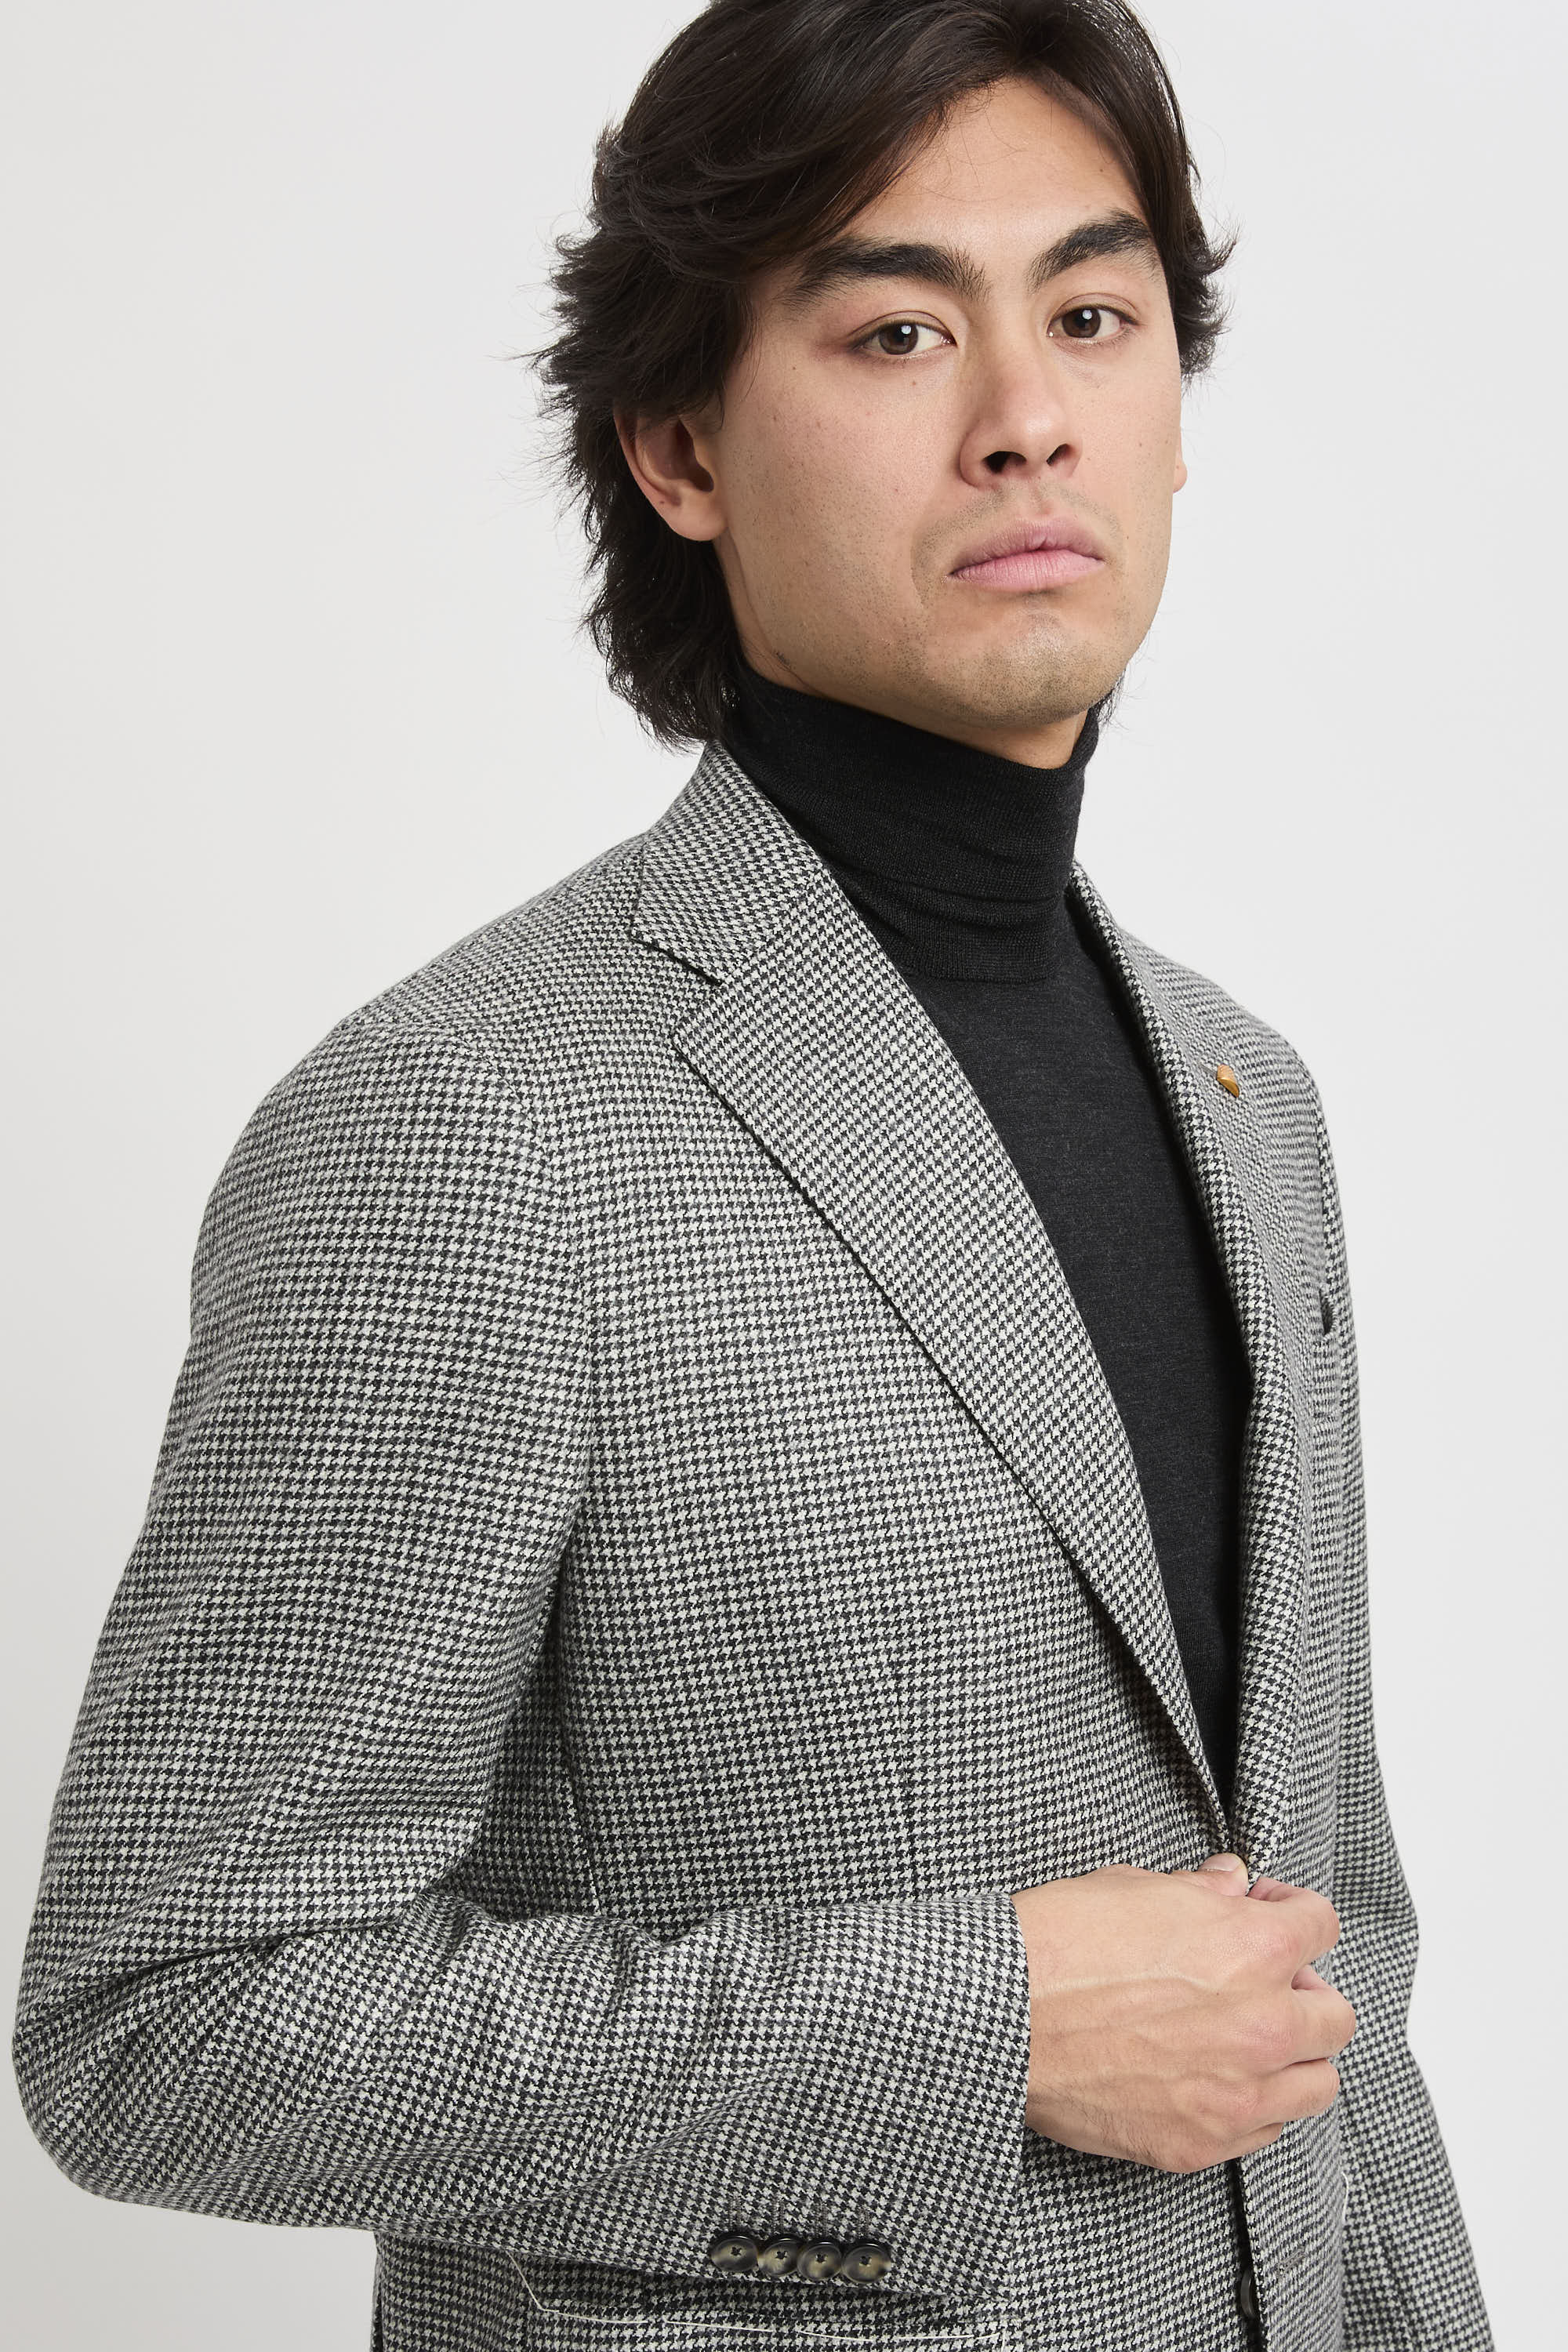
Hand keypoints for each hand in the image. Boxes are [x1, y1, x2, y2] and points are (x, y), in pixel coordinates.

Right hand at [1008, 1854, 1354, 2171]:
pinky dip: (1255, 2105)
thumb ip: (1201, 1892)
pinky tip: (1216, 2078)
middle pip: (1335, 2015)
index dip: (1291, 1911)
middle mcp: (1260, 2024)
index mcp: (1252, 1948)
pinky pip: (1266, 2131)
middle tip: (1263, 1981)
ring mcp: (1235, 2093)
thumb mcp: (1134, 1887)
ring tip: (1249, 2038)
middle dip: (1303, 1990)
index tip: (1265, 1913)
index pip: (1321, 1925)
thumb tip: (1229, 1884)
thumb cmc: (1060, 1944)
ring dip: (1294, 2056)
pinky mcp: (1201, 2143)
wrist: (1003, 2015)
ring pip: (1317, 2083)